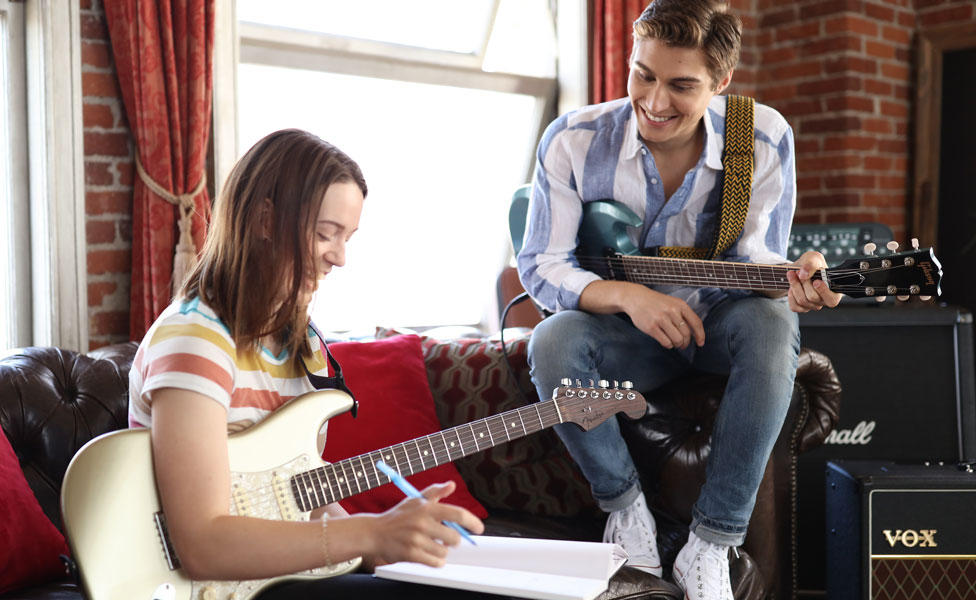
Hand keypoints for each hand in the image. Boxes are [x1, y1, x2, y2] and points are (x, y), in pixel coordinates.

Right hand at [365, 481, 483, 567]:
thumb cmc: (398, 516)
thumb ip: (435, 492)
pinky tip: (428, 554)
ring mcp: (416, 540)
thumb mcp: (415, 500)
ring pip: (445, 551)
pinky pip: (435, 562)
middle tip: (445, 538)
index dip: (472, 522)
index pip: (458, 515)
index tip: (479, 528)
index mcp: (426, 508)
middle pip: (455, 538)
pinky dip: (435, 560)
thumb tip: (451, 484)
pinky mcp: (411, 555)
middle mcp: (422, 523)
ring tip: (431, 544)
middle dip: (453, 540)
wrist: (374, 532)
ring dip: (442, 550)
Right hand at [621, 285, 704, 349]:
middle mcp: (672, 311)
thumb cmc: (656, 302)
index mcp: (680, 305)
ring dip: (677, 344)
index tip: (700, 343)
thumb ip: (683, 315)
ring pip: (677, 340)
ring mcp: (661, 319)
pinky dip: (668, 345)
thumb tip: (695, 333)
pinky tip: (666, 342)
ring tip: (675, 343)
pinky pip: (666, 342)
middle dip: (686, 342)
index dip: (700, 335)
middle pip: (686, 334)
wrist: (636, 298)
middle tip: (683, 344)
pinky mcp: (652, 327)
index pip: (696, 323)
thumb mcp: (673, 303)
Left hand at [786, 251, 841, 311]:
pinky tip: (791, 287)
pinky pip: (794, 307)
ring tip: (792, 274)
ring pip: (802, 301)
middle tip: (798, 272)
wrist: (798, 270)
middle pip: (813, 297)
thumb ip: (811, 264)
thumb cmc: (810, 265)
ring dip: (795, 286)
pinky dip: (790, 296)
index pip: (832, 299)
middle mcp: (825, 300)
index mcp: (834, 290)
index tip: (816, 281)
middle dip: (803, 283)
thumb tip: (804, 275)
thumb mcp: (813, 258)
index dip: (823, 291)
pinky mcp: (803, 308)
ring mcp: (814, 305)